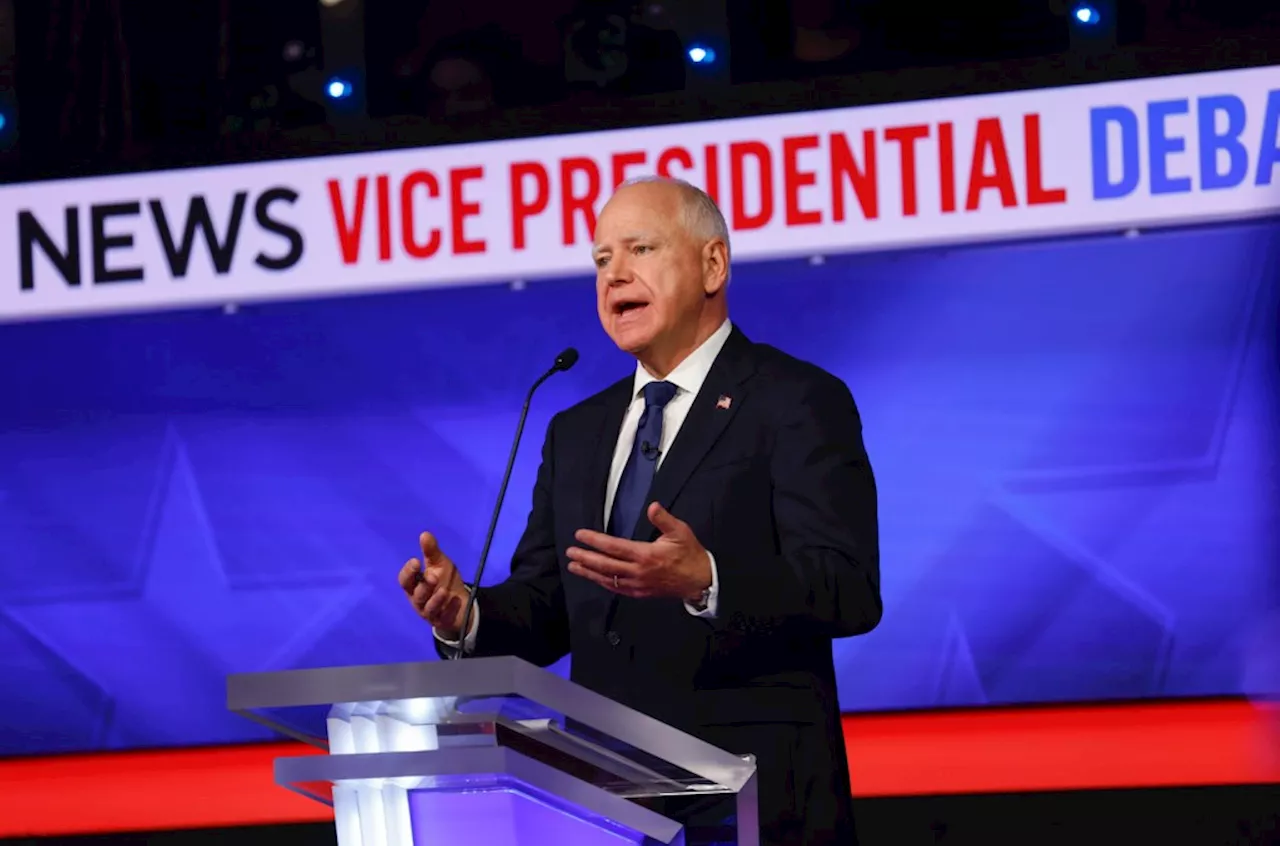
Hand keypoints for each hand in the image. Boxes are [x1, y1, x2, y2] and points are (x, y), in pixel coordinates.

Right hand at [398, 532, 468, 636]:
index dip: (408, 572)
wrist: (460, 602)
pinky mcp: (441, 621)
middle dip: (424, 586)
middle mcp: (418, 600)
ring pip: (428, 607)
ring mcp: (429, 612)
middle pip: (416, 594)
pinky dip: (449, 609)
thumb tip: (424, 533)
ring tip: (444, 590)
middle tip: (433, 576)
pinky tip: (456, 600)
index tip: (416, 561)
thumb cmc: (444, 580)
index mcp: (414, 585)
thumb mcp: (439, 564)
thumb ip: (431, 551)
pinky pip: (443, 617)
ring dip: (436, 599)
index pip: (405, 580)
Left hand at [567, 502, 711, 601]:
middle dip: (585, 558)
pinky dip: (602, 583)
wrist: (700, 581)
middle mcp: (638, 572)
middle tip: (570, 552)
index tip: (580, 535)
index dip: (595, 541)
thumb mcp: (680, 532)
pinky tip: (594, 578)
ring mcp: (638, 585)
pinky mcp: (640, 593)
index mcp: (645, 555)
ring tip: (573, 566)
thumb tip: (652, 506)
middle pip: (605, 565)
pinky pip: (617, 589)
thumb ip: (664, 519)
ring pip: (608, 579)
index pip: (614, 547)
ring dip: (589, 573)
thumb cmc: (690, 554)